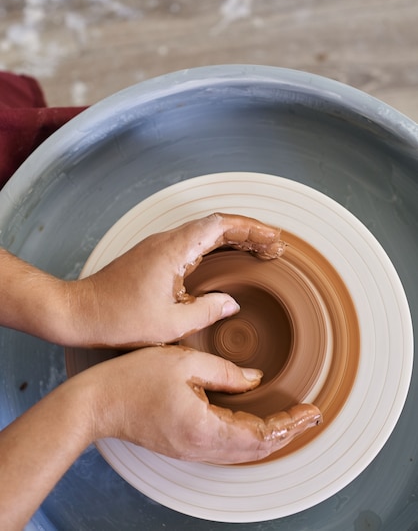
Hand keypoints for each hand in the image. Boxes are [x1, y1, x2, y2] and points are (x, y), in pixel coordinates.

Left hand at [67, 213, 285, 346]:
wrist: (79, 312)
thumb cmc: (118, 318)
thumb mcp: (170, 324)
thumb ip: (206, 311)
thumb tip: (231, 304)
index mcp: (174, 249)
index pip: (220, 225)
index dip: (250, 229)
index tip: (272, 238)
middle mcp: (167, 241)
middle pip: (215, 225)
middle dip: (248, 232)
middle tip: (274, 247)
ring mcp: (159, 247)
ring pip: (203, 233)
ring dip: (232, 239)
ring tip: (259, 251)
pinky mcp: (153, 257)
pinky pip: (192, 243)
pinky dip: (215, 248)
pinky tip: (225, 262)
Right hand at [89, 345, 321, 463]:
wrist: (97, 402)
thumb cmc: (134, 379)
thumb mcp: (185, 361)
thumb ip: (226, 373)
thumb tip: (255, 380)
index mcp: (206, 429)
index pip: (262, 435)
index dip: (290, 423)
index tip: (311, 410)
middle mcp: (202, 447)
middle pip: (257, 450)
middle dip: (287, 433)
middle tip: (308, 416)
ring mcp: (191, 450)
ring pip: (243, 452)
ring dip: (270, 437)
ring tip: (289, 419)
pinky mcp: (183, 445)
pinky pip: (226, 447)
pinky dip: (248, 437)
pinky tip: (254, 422)